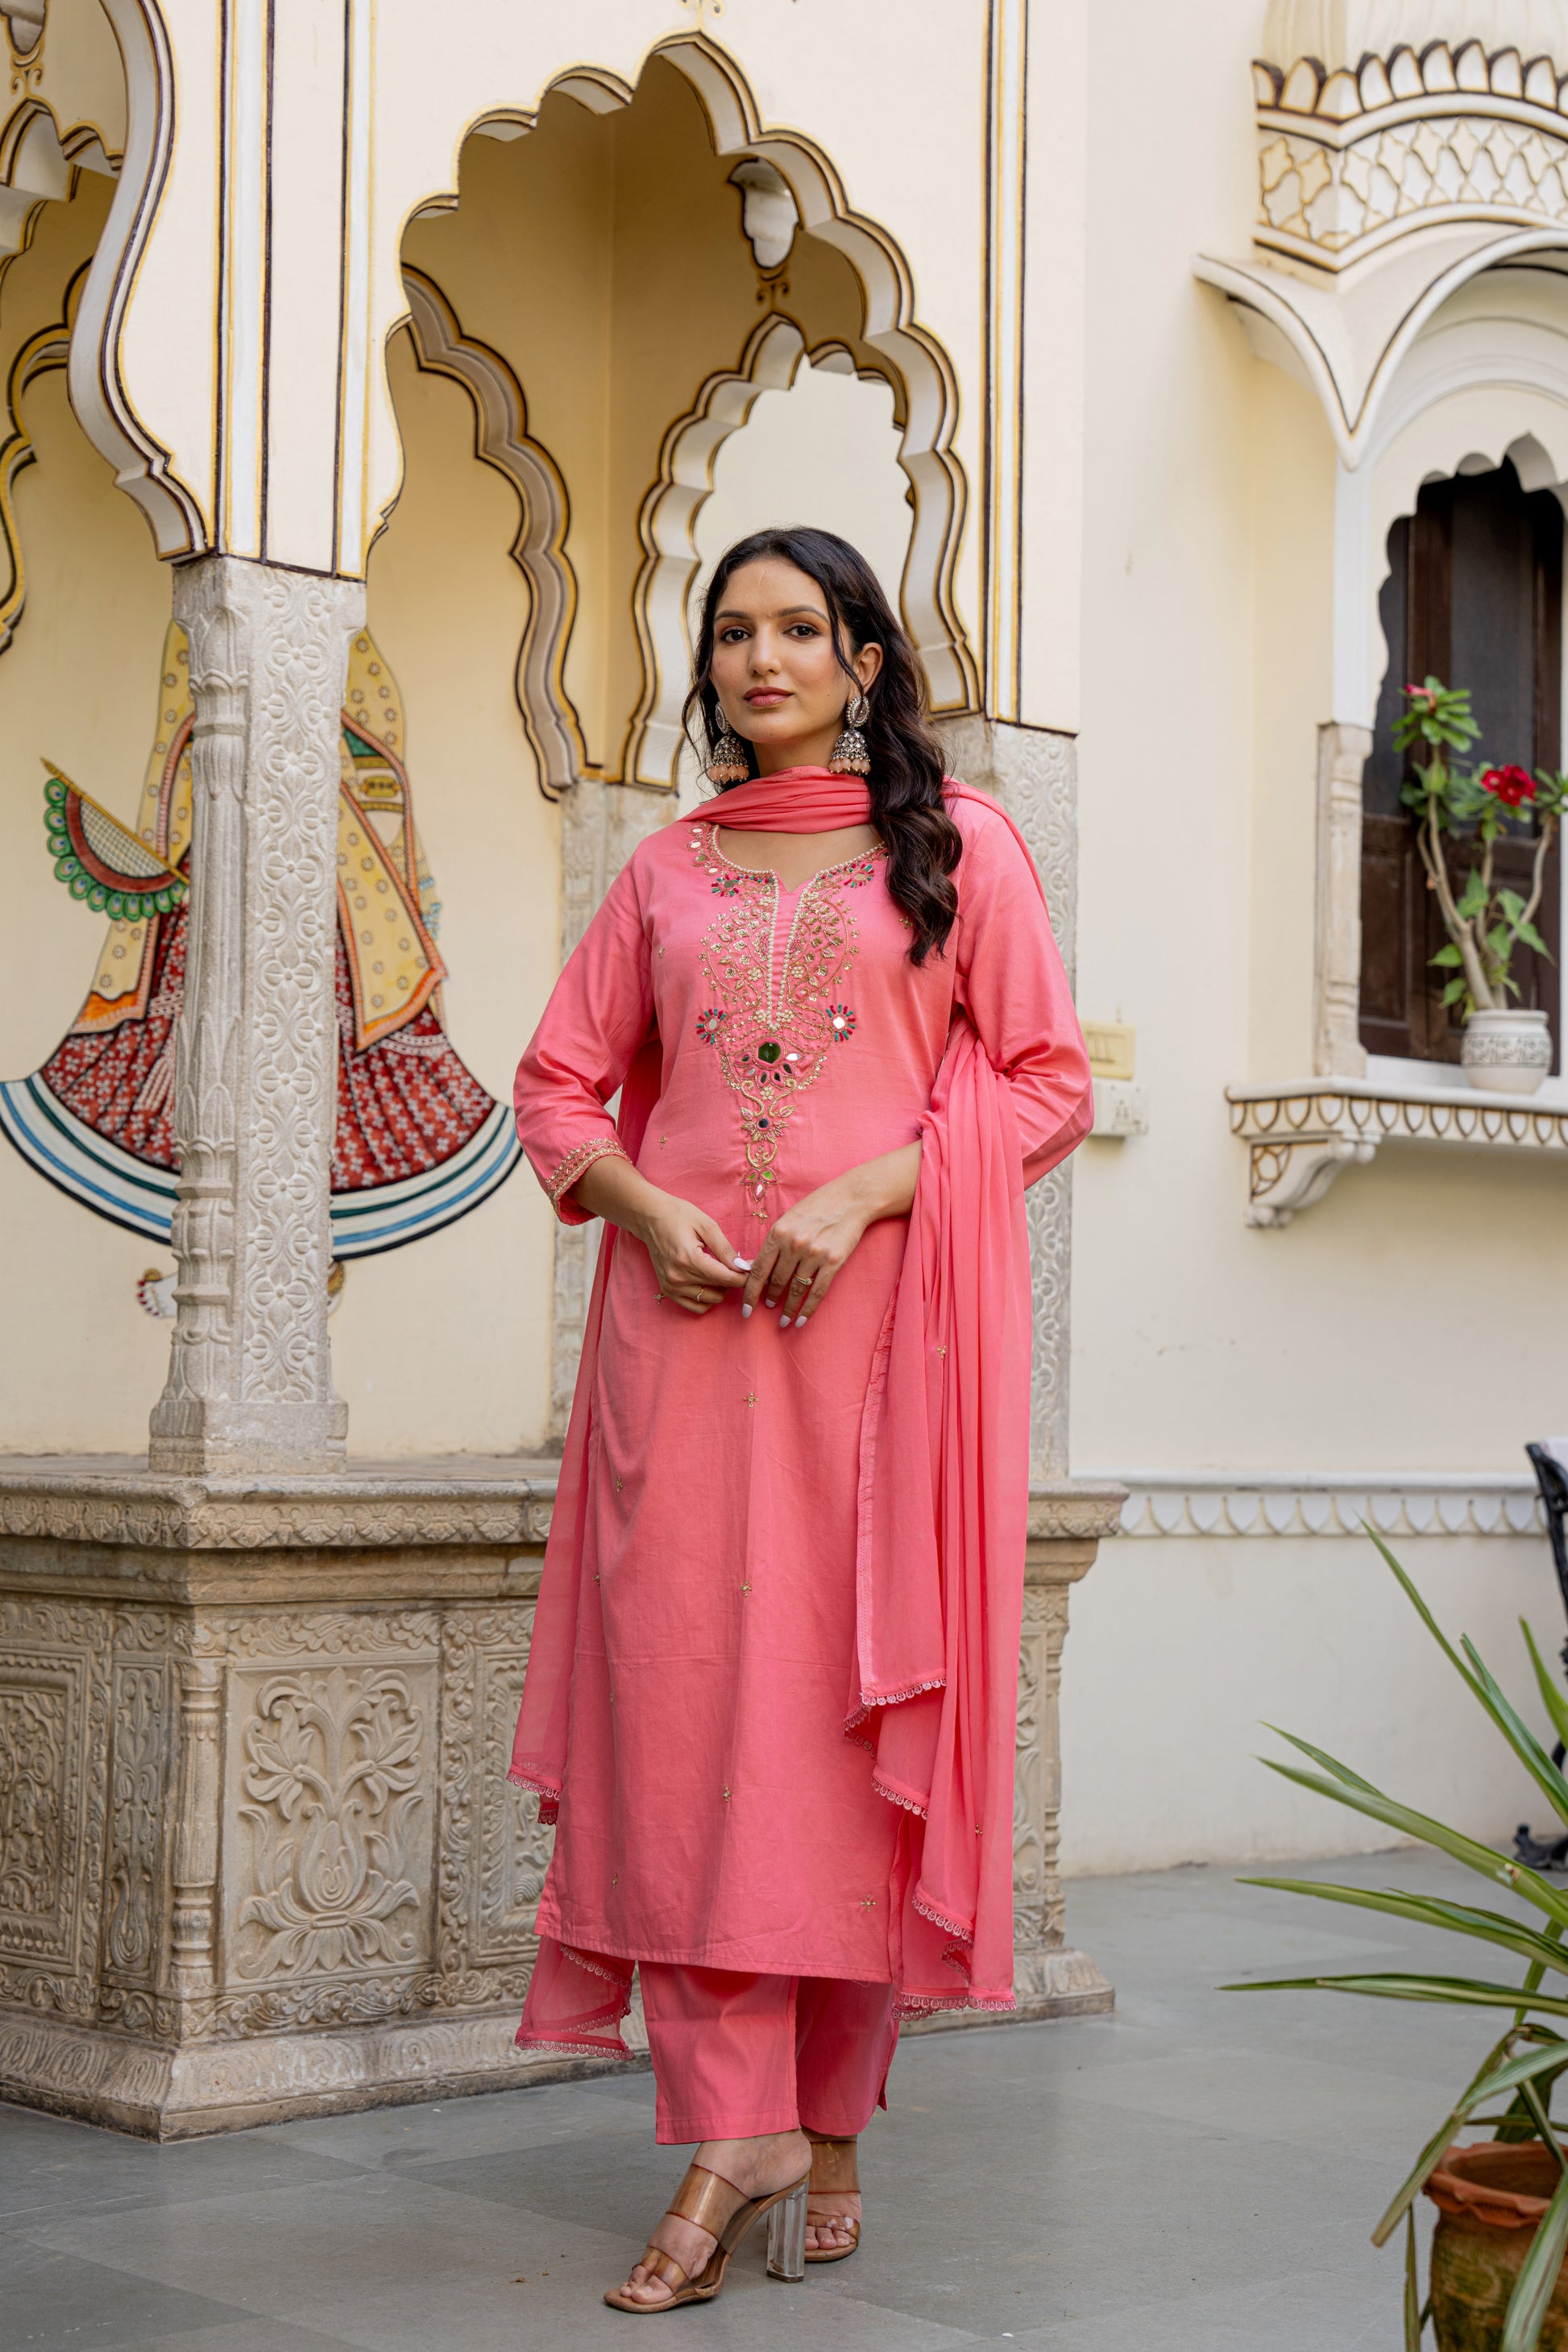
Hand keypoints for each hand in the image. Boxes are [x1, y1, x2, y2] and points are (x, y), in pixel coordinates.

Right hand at [637, 1193, 747, 1316]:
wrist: (650, 1218)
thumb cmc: (679, 1216)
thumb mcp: (707, 1225)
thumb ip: (725, 1249)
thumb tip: (743, 1267)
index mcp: (688, 1259)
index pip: (725, 1278)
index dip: (744, 1277)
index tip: (753, 1270)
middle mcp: (678, 1277)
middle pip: (720, 1291)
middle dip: (733, 1280)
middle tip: (736, 1266)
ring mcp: (671, 1286)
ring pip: (710, 1301)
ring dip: (721, 1290)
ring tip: (720, 1271)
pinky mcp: (668, 1291)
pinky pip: (696, 1306)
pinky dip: (707, 1298)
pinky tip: (709, 1282)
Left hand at [741, 1176, 871, 1327]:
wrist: (851, 1198)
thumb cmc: (818, 1206)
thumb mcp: (789, 1218)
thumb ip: (774, 1242)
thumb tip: (754, 1266)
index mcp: (779, 1233)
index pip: (758, 1270)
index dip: (750, 1293)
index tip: (746, 1308)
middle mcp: (794, 1244)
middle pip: (776, 1281)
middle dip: (769, 1298)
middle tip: (767, 1307)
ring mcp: (814, 1254)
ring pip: (796, 1289)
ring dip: (788, 1308)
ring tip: (784, 1319)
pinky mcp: (833, 1262)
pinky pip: (817, 1292)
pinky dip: (808, 1309)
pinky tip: (801, 1320)